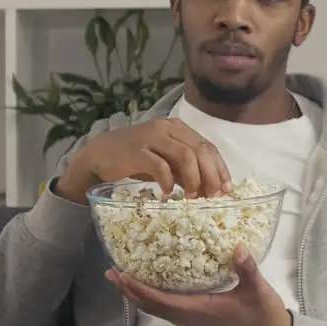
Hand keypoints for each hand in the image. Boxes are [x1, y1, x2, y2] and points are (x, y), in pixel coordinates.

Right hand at [56, 118, 231, 203]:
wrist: (99, 155)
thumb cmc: (136, 159)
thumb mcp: (166, 162)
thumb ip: (186, 171)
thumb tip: (211, 189)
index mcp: (178, 128)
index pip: (208, 146)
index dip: (220, 168)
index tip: (227, 189)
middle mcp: (167, 128)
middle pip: (200, 150)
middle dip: (211, 176)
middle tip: (213, 197)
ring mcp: (151, 137)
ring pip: (185, 156)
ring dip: (193, 179)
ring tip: (191, 197)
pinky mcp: (136, 151)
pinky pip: (160, 166)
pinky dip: (168, 181)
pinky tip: (167, 192)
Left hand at [106, 245, 293, 325]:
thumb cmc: (265, 317)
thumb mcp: (259, 291)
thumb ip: (247, 269)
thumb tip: (237, 247)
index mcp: (201, 311)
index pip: (161, 301)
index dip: (139, 289)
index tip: (122, 275)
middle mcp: (191, 321)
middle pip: (152, 308)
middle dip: (130, 291)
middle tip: (112, 273)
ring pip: (159, 312)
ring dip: (140, 296)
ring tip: (125, 279)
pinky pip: (169, 312)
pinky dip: (156, 299)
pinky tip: (155, 288)